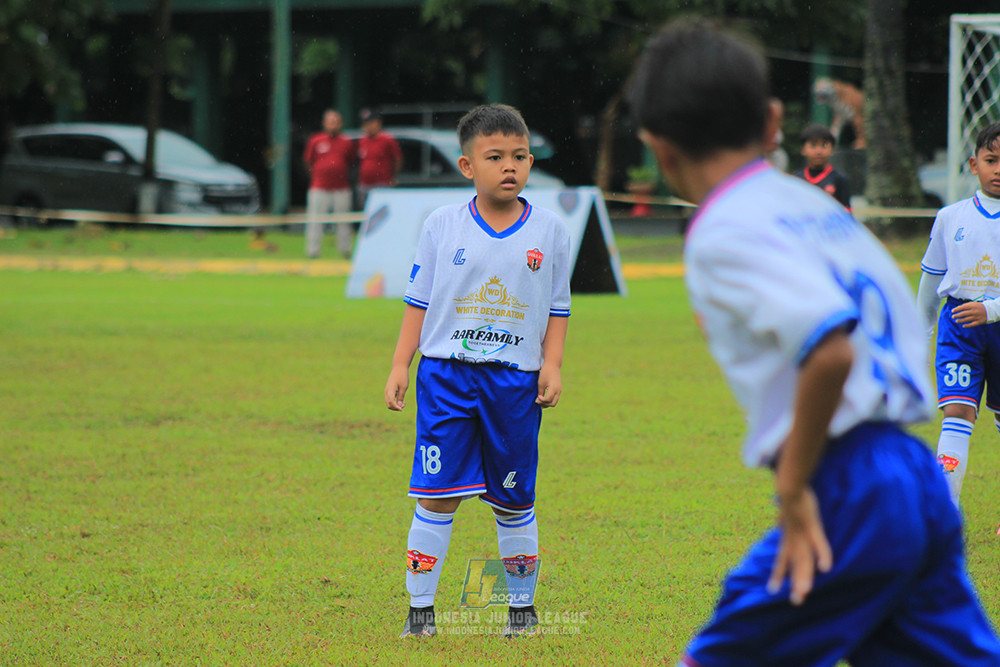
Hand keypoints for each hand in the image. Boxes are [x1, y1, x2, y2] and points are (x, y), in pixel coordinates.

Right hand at [384, 367, 408, 410]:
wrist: (399, 367)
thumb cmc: (402, 376)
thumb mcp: (403, 387)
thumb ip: (401, 397)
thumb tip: (399, 406)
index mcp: (390, 390)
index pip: (391, 403)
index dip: (396, 407)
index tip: (402, 409)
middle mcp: (386, 391)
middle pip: (389, 405)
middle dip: (396, 407)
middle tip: (404, 404)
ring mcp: (387, 391)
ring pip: (389, 403)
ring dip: (396, 405)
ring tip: (404, 403)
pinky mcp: (389, 390)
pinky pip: (390, 399)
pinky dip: (395, 402)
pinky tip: (401, 400)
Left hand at [535, 364, 561, 407]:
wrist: (553, 365)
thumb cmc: (545, 373)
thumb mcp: (541, 383)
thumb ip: (540, 393)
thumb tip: (539, 401)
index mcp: (554, 389)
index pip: (548, 400)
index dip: (541, 400)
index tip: (537, 396)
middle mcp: (558, 391)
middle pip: (552, 404)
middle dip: (544, 404)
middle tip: (538, 401)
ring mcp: (559, 391)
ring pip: (554, 402)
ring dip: (547, 403)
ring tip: (540, 400)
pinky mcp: (559, 390)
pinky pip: (555, 398)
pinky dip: (550, 400)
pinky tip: (543, 398)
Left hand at [767, 487, 832, 605]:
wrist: (788, 484)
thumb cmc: (790, 495)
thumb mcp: (785, 508)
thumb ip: (783, 515)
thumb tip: (778, 513)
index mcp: (787, 536)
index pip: (781, 559)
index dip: (778, 574)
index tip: (772, 590)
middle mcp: (793, 539)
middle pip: (795, 564)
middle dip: (795, 583)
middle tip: (796, 602)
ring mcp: (802, 534)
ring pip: (805, 559)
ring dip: (805, 576)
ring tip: (804, 593)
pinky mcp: (813, 526)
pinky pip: (819, 543)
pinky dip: (822, 554)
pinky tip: (826, 568)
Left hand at [952, 302, 986, 327]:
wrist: (991, 310)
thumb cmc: (979, 307)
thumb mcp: (974, 304)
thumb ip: (966, 305)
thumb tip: (958, 308)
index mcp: (972, 306)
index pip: (962, 307)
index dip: (956, 309)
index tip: (952, 311)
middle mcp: (974, 311)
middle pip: (963, 314)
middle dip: (957, 315)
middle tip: (953, 316)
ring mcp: (977, 317)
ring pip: (966, 319)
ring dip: (960, 321)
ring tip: (956, 321)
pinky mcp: (979, 322)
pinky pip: (972, 324)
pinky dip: (967, 326)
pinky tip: (963, 326)